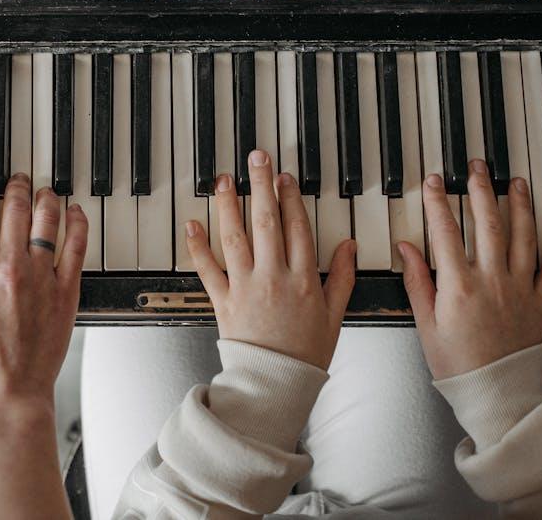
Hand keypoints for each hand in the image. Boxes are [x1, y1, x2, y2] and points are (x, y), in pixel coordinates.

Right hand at [0, 174, 85, 427]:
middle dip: (14, 187)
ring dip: (45, 198)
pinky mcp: (65, 291)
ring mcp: (40, 277)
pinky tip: (74, 213)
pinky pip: (76, 246)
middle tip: (16, 179)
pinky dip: (77, 224)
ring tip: (43, 190)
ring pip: (47, 220)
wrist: (6, 398)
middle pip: (14, 207)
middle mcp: (8, 267)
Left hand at [186, 150, 356, 369]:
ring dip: (228, 205)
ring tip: (223, 180)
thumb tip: (349, 246)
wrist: (275, 384)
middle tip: (256, 158)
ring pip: (235, 237)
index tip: (285, 178)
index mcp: (303, 279)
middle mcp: (273, 277)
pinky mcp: (223, 300)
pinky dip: (197, 246)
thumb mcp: (334, 316)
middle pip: (266, 222)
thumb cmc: (305, 354)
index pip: (297, 228)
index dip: (291, 199)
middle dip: (260, 186)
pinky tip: (192, 223)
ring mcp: (246, 287)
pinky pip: (208, 269)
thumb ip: (342, 278)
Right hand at [399, 159, 541, 379]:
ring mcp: (519, 289)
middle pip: (487, 223)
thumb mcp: (426, 324)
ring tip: (515, 183)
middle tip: (477, 168)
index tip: (434, 182)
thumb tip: (407, 248)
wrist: (497, 393)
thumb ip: (417, 281)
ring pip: (522, 237)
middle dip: (481, 190)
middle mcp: (492, 281)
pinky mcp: (541, 302)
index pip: (445, 231)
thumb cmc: (458, 366)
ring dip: (519, 206)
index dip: (437, 202)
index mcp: (459, 286)